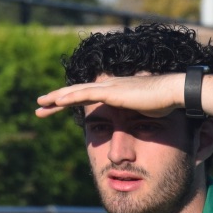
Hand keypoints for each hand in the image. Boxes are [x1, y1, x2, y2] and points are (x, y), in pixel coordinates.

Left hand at [36, 74, 182, 117]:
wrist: (174, 93)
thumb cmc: (163, 104)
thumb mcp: (142, 113)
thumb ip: (132, 117)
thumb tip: (132, 126)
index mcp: (113, 91)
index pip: (85, 96)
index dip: (68, 101)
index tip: (54, 108)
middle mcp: (108, 86)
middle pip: (75, 92)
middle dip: (55, 99)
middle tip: (38, 105)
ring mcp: (108, 87)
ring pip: (75, 92)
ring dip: (56, 98)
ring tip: (40, 103)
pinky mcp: (111, 92)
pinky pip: (84, 94)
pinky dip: (69, 97)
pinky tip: (56, 101)